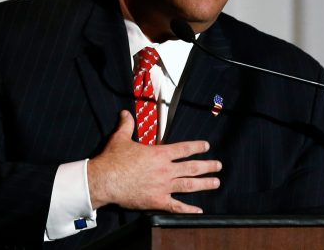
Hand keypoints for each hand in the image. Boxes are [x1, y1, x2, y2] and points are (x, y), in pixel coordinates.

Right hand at [87, 110, 221, 212]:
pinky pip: (176, 206)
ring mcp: (163, 186)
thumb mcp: (120, 138)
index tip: (206, 146)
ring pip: (189, 185)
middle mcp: (165, 170)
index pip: (184, 149)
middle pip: (192, 167)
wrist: (104, 180)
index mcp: (159, 154)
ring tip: (216, 183)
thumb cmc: (113, 159)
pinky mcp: (157, 201)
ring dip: (204, 184)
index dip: (197, 147)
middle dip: (208, 166)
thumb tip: (125, 113)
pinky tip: (199, 210)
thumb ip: (127, 125)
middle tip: (218, 165)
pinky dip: (189, 209)